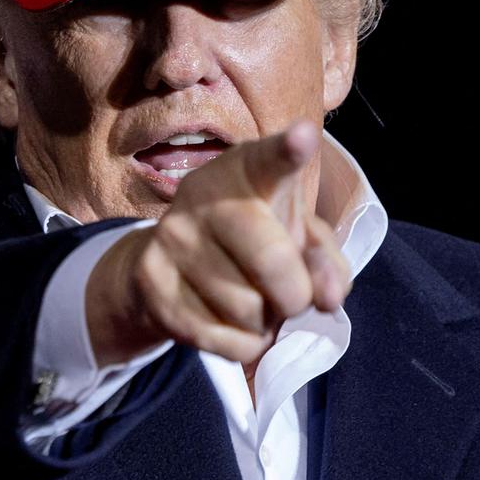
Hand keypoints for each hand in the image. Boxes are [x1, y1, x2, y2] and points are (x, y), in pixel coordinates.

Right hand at [85, 119, 350, 365]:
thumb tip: (326, 296)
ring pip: (249, 311)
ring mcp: (171, 239)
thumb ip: (326, 260)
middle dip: (295, 294)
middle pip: (271, 261)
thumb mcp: (298, 237)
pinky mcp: (153, 285)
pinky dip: (245, 344)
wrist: (170, 266)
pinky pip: (225, 340)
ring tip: (253, 300)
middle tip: (291, 295)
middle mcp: (202, 196)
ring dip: (266, 321)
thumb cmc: (254, 240)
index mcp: (246, 170)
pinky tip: (230, 321)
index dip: (289, 150)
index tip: (304, 135)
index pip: (269, 161)